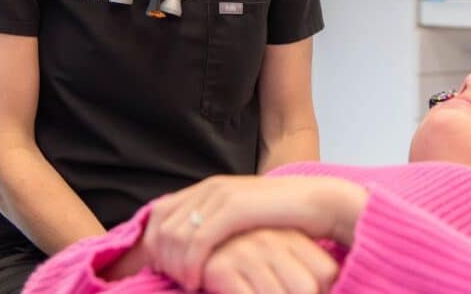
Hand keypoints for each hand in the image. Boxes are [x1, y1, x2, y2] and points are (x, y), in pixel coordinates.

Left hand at [142, 175, 365, 290]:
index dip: (152, 242)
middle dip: (160, 258)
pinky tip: (196, 281)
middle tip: (171, 280)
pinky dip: (190, 265)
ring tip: (186, 284)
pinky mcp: (233, 209)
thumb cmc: (283, 218)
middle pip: (161, 225)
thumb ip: (217, 224)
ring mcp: (220, 196)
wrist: (318, 203)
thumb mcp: (242, 218)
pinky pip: (196, 242)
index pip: (159, 213)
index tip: (160, 268)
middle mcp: (209, 188)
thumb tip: (193, 245)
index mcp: (208, 187)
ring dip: (174, 265)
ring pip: (175, 236)